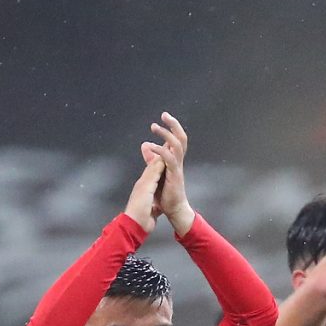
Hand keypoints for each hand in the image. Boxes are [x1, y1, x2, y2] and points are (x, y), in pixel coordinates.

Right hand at [123, 144, 163, 233]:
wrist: (132, 228)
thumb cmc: (140, 222)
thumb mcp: (149, 212)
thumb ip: (152, 207)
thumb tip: (155, 208)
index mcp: (144, 189)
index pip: (153, 173)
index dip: (160, 163)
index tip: (166, 155)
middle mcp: (142, 184)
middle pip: (152, 166)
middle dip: (159, 154)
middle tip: (167, 141)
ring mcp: (142, 185)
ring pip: (152, 167)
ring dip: (159, 155)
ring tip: (167, 144)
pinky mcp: (144, 188)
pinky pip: (152, 173)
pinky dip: (158, 164)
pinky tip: (164, 157)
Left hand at [148, 112, 192, 235]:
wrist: (172, 211)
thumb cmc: (164, 196)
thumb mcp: (155, 174)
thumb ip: (151, 159)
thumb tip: (144, 145)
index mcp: (174, 161)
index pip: (175, 139)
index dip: (171, 127)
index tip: (163, 117)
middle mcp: (178, 162)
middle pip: (180, 138)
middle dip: (173, 125)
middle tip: (164, 114)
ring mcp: (177, 168)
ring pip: (176, 145)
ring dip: (166, 134)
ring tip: (154, 126)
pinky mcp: (174, 176)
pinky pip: (169, 159)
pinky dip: (160, 151)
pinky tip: (151, 146)